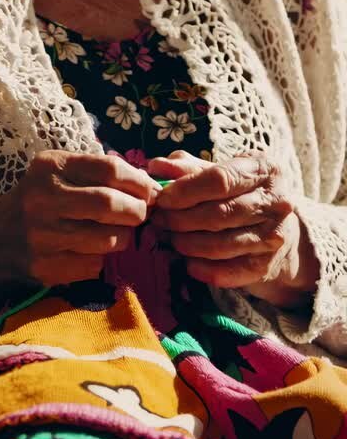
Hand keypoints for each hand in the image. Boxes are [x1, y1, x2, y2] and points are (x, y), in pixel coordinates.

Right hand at [0, 150, 159, 299]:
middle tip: (142, 214)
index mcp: (50, 167)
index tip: (151, 191)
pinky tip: (91, 250)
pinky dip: (102, 258)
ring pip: (109, 239)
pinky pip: (95, 264)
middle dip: (138, 211)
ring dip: (124, 238)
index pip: (109, 168)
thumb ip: (97, 171)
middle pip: (111, 204)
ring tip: (118, 232)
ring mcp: (43, 236)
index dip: (139, 181)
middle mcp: (44, 199)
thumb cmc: (36, 199)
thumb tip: (148, 185)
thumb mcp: (56, 172)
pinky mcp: (45, 267)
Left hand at [149, 151, 318, 307]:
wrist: (282, 232)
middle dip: (181, 219)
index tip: (162, 198)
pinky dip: (204, 269)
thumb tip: (156, 166)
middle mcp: (277, 202)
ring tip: (171, 238)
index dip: (186, 190)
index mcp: (264, 170)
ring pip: (221, 244)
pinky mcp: (268, 265)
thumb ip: (188, 168)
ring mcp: (275, 236)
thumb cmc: (242, 194)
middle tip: (159, 220)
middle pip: (219, 213)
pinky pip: (229, 271)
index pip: (220, 179)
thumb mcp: (221, 173)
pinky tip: (189, 263)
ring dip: (188, 244)